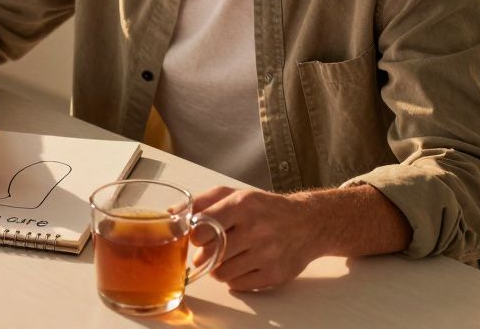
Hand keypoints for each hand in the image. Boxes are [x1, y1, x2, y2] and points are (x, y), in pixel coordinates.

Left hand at [189, 186, 323, 290]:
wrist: (307, 223)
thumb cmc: (265, 208)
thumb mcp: (235, 195)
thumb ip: (202, 202)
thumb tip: (172, 213)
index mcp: (243, 205)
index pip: (203, 228)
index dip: (195, 236)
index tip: (198, 236)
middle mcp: (256, 229)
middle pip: (210, 254)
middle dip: (204, 254)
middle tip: (209, 249)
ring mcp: (267, 254)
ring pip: (222, 273)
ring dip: (218, 268)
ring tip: (227, 257)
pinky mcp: (274, 275)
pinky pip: (238, 285)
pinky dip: (234, 278)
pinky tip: (242, 265)